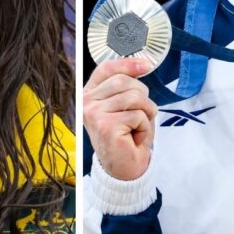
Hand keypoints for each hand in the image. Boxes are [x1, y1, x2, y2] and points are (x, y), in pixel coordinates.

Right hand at [83, 58, 157, 180]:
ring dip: (145, 114)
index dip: (128, 63)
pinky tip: (134, 137)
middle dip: (142, 97)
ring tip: (137, 128)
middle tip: (139, 116)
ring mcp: (93, 113)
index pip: (106, 69)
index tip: (146, 65)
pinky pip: (138, 115)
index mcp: (89, 95)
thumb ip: (128, 85)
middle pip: (124, 81)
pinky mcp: (105, 125)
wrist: (125, 169)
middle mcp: (86, 103)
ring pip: (134, 97)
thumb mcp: (127, 106)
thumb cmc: (127, 138)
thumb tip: (143, 63)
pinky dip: (144, 127)